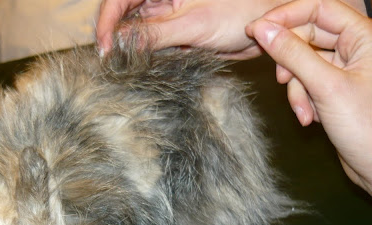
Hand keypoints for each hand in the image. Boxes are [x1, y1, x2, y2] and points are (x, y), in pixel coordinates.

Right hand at [97, 0, 281, 57]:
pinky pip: (148, 42)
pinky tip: (137, 65)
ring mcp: (165, 13)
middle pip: (122, 13)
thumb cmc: (239, 12)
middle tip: (108, 60)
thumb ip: (155, 33)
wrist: (266, 26)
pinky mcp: (172, 31)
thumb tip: (119, 42)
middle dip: (112, 35)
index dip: (107, 21)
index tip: (104, 47)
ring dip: (125, 47)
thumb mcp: (194, 24)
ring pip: (133, 29)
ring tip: (118, 65)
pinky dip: (141, 54)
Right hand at [247, 0, 371, 215]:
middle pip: (307, 37)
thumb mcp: (325, 87)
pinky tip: (310, 119)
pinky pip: (308, 83)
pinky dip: (303, 100)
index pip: (317, 8)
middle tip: (278, 79)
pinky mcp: (336, 90)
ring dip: (297, 89)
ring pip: (303, 64)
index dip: (284, 17)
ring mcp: (345, 69)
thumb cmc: (367, 127)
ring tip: (304, 112)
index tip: (255, 31)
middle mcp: (356, 47)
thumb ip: (293, 55)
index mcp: (363, 36)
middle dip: (291, 63)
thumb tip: (263, 31)